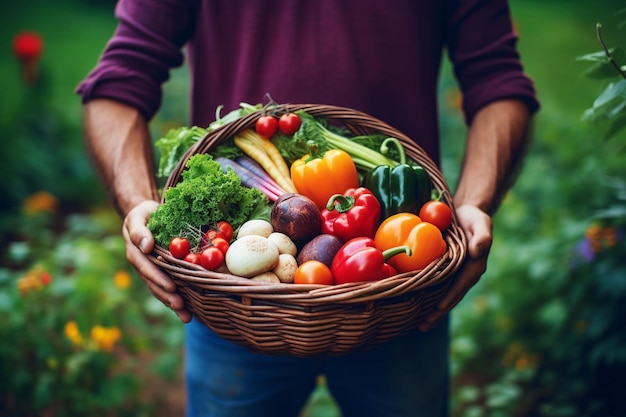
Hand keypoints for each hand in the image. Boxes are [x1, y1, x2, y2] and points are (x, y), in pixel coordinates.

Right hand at [123, 200, 191, 322]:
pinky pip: (169, 287)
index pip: (146, 267)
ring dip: (173, 303)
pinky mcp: (163, 272)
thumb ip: (139, 230)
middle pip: (154, 283)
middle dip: (167, 296)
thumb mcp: (138, 216)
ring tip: (186, 316)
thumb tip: (146, 246)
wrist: (149, 215)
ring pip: (161, 289)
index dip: (158, 278)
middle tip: (180, 306)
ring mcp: (152, 270)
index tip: (171, 287)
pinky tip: (190, 312)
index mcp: (136, 252)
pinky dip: (179, 298)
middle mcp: (143, 264)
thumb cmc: (144, 214)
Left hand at [418, 204, 492, 330]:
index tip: (437, 308)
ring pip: (440, 295)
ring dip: (430, 310)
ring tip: (417, 325)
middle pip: (449, 297)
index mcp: (473, 267)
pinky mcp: (443, 270)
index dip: (449, 297)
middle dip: (437, 312)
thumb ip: (482, 237)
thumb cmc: (475, 218)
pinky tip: (411, 304)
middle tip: (423, 326)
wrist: (466, 214)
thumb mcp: (482, 224)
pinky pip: (433, 285)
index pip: (459, 286)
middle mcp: (463, 275)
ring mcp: (453, 275)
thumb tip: (477, 251)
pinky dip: (424, 296)